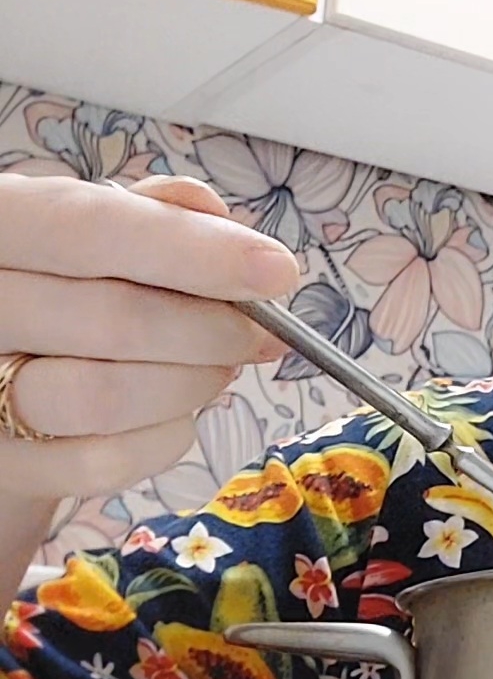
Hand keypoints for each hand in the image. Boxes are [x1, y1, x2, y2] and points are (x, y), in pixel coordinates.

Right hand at [0, 173, 298, 505]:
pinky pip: (101, 462)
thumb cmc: (57, 288)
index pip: (87, 229)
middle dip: (214, 330)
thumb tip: (216, 217)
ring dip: (192, 385)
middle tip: (259, 332)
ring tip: (216, 368)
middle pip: (112, 320)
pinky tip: (175, 413)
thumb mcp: (89, 230)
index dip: (193, 252)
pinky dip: (165, 438)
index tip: (278, 272)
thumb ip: (151, 214)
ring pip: (105, 398)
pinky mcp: (1, 464)